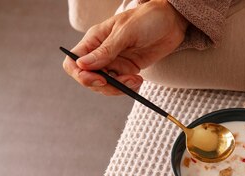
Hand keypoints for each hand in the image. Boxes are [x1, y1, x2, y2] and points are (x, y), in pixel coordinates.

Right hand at [62, 0, 188, 94]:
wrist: (171, 22)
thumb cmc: (146, 19)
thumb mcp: (125, 33)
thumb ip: (105, 51)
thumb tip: (82, 65)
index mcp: (94, 40)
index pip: (73, 62)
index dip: (81, 75)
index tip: (100, 79)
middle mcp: (101, 53)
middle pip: (89, 78)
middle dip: (104, 86)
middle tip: (124, 83)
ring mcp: (115, 62)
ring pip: (106, 86)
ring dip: (119, 88)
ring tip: (135, 80)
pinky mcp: (128, 69)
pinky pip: (122, 85)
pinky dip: (129, 88)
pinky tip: (139, 81)